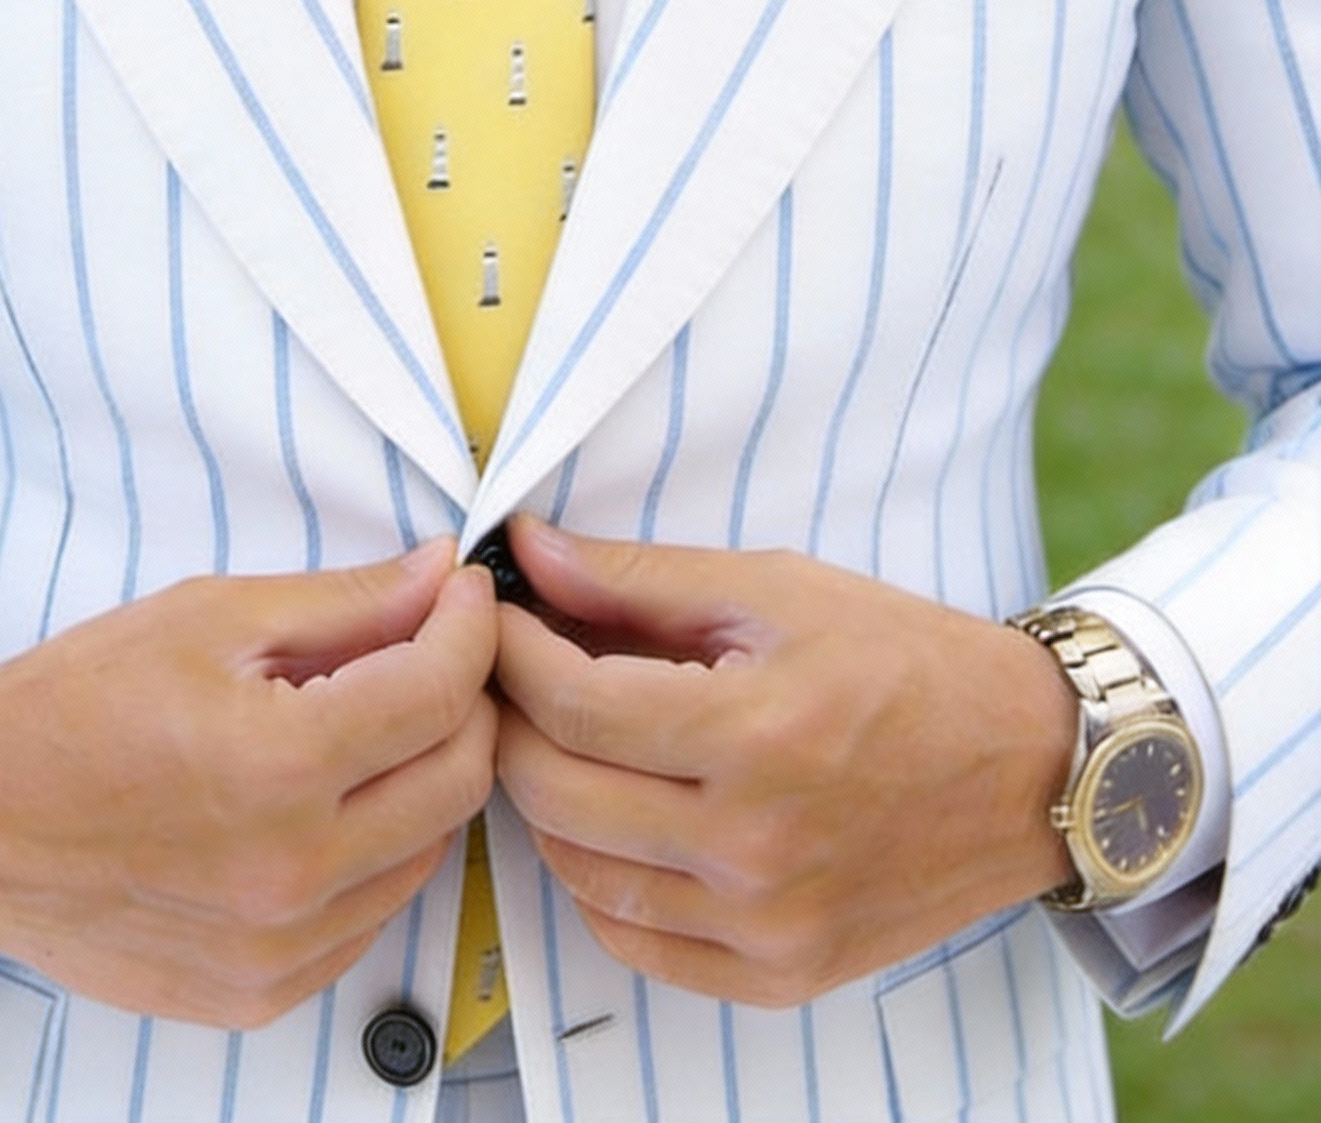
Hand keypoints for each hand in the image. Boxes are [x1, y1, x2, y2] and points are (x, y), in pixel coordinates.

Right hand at [0, 542, 498, 1028]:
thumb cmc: (72, 707)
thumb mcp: (208, 617)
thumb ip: (343, 602)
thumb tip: (438, 577)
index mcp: (277, 766)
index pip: (441, 691)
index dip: (469, 626)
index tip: (462, 594)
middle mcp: (291, 873)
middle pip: (459, 777)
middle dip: (465, 698)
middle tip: (431, 649)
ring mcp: (280, 949)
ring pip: (429, 851)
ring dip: (425, 775)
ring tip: (368, 722)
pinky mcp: (262, 993)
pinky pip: (373, 915)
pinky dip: (376, 850)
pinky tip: (327, 800)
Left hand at [492, 517, 1077, 1007]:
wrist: (1030, 766)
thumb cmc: (904, 661)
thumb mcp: (774, 588)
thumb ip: (638, 577)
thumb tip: (528, 552)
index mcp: (757, 735)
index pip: (572, 705)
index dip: (511, 652)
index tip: (494, 615)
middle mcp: (757, 846)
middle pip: (557, 792)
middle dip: (510, 720)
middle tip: (508, 672)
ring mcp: (769, 924)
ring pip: (581, 873)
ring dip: (543, 800)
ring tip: (556, 738)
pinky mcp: (783, 973)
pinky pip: (637, 943)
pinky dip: (597, 882)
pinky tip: (606, 822)